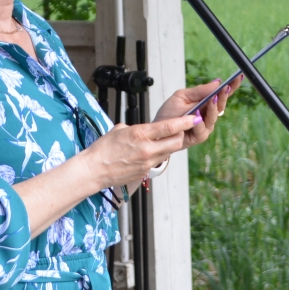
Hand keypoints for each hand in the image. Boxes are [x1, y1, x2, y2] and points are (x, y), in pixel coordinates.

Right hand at [81, 114, 201, 189]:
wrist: (94, 170)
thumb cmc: (103, 149)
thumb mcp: (119, 130)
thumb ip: (136, 128)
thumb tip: (143, 129)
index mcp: (140, 134)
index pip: (169, 127)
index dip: (184, 121)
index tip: (194, 117)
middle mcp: (147, 149)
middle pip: (176, 141)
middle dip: (181, 134)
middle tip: (181, 128)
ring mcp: (147, 162)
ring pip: (169, 152)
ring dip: (169, 145)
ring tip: (163, 140)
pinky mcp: (145, 172)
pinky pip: (157, 161)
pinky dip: (157, 155)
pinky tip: (147, 152)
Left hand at [154, 74, 243, 145]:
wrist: (158, 129)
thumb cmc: (170, 113)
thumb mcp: (182, 96)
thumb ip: (199, 91)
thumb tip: (217, 82)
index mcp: (205, 102)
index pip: (221, 94)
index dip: (231, 86)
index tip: (238, 77)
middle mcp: (208, 114)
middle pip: (221, 104)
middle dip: (224, 95)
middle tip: (226, 87)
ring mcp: (206, 126)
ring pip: (214, 116)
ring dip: (213, 107)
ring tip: (212, 97)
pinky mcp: (200, 136)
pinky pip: (202, 128)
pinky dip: (199, 121)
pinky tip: (197, 114)